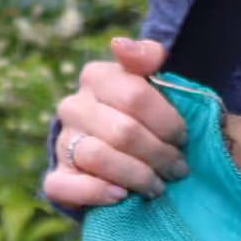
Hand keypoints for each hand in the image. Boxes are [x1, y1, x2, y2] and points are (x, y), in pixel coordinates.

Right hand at [43, 37, 190, 207]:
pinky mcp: (57, 177)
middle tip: (179, 168)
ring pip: (97, 157)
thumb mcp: (155, 84)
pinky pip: (64, 187)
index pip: (135, 96)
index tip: (183, 138)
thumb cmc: (147, 118)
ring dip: (137, 176)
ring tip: (158, 186)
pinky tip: (120, 196)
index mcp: (97, 77)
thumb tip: (119, 44)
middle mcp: (73, 106)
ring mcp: (62, 142)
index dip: (167, 122)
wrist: (123, 157)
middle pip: (122, 131)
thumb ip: (146, 57)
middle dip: (159, 154)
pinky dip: (95, 193)